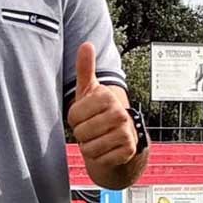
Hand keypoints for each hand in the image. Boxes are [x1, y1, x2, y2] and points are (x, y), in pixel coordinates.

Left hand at [67, 42, 136, 166]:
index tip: (84, 116)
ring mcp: (126, 132)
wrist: (120, 138)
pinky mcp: (128, 150)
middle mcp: (120, 113)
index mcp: (107, 97)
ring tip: (97, 138)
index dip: (74, 119)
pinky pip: (99, 159)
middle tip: (90, 129)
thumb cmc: (97, 111)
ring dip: (88, 147)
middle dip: (81, 134)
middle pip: (81, 132)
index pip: (73, 115)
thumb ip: (85, 68)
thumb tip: (86, 44)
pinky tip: (106, 149)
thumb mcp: (88, 90)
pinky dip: (98, 158)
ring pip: (89, 147)